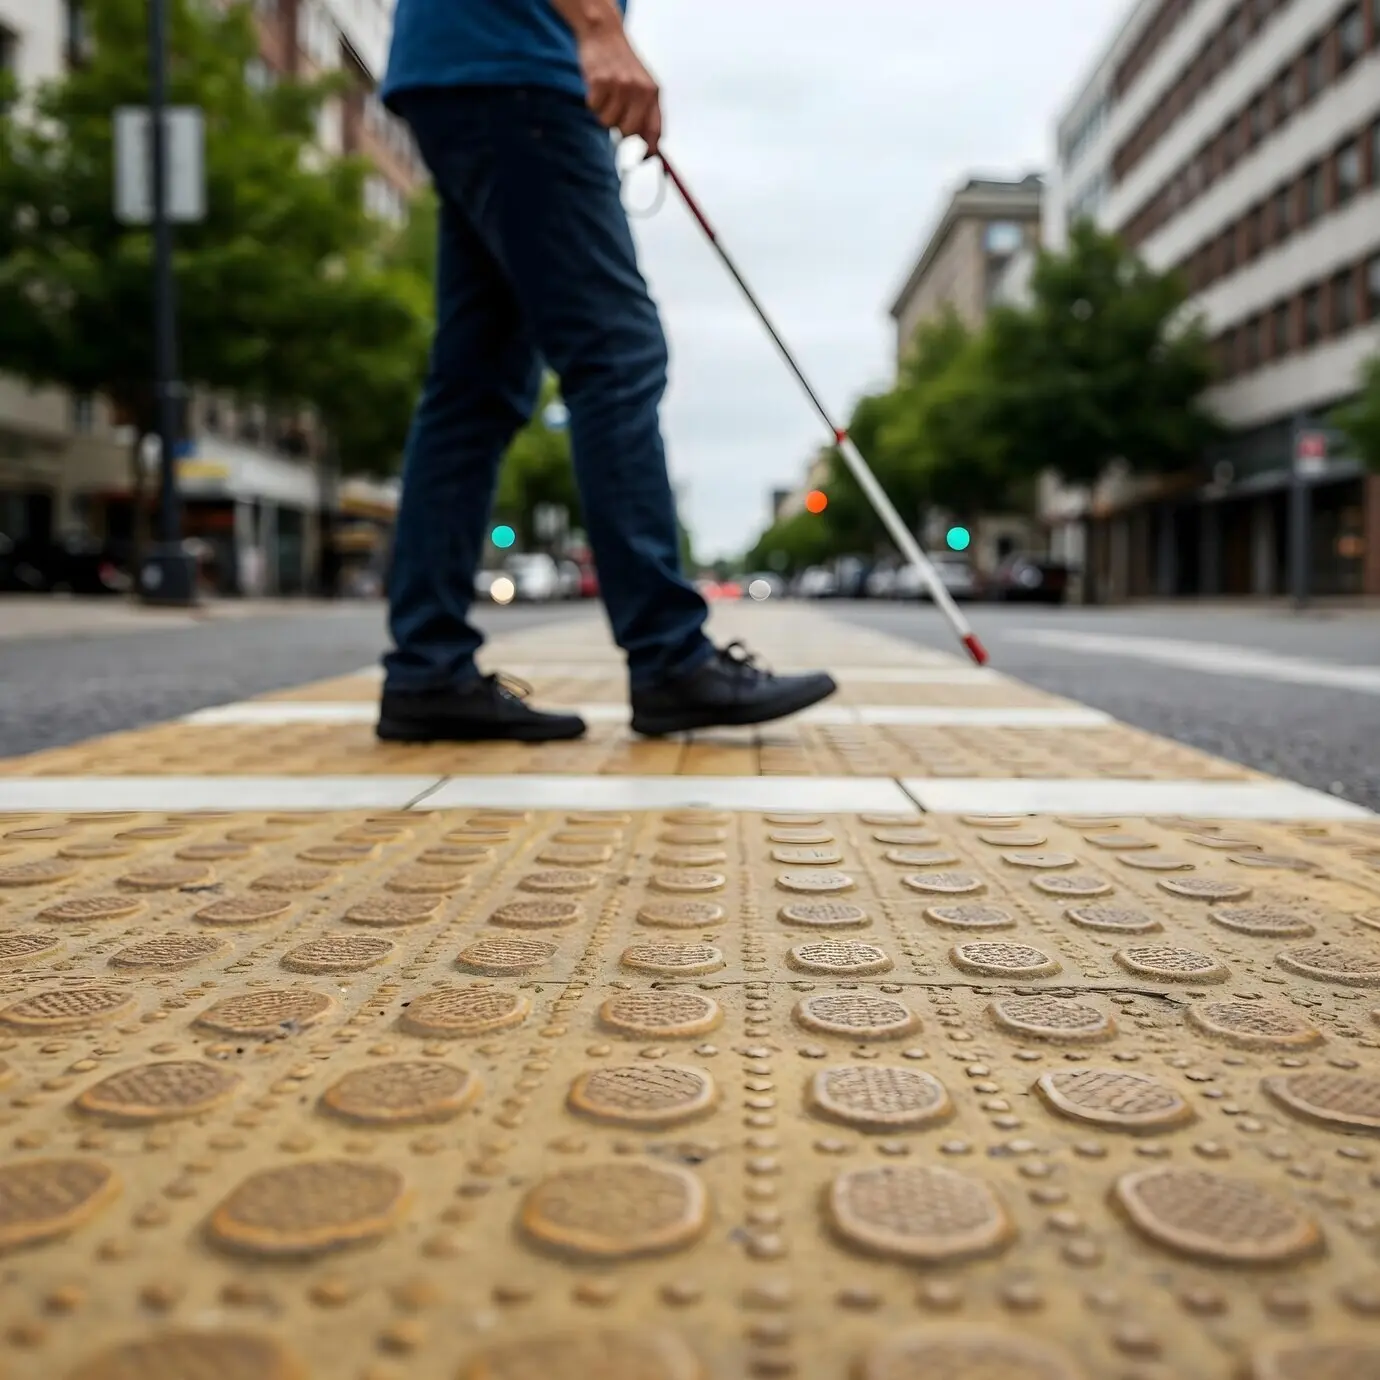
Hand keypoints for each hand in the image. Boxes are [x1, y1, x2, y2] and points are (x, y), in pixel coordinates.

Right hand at [578, 27, 661, 155]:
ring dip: (603, 113)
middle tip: (615, 111)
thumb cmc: (622, 65)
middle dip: (619, 127)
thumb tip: (650, 148)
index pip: (655, 131)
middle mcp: (640, 90)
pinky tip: (597, 85)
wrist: (605, 34)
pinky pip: (594, 108)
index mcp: (653, 93)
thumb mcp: (642, 85)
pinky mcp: (600, 82)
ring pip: (608, 122)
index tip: (643, 159)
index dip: (649, 149)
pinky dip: (592, 101)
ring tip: (606, 93)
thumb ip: (646, 113)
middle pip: (629, 132)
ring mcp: (620, 85)